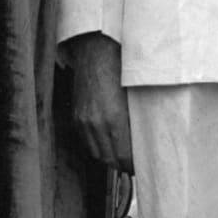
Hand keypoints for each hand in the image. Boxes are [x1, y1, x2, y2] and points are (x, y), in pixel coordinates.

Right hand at [68, 31, 133, 171]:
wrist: (96, 51)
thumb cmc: (119, 68)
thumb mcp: (134, 97)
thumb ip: (136, 122)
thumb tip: (142, 142)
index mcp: (113, 118)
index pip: (123, 156)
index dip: (133, 165)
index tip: (141, 166)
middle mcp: (95, 123)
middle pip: (109, 159)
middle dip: (122, 164)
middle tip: (133, 164)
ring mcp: (83, 120)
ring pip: (96, 153)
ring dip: (109, 157)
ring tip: (121, 155)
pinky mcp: (76, 116)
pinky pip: (86, 141)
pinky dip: (97, 145)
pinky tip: (107, 141)